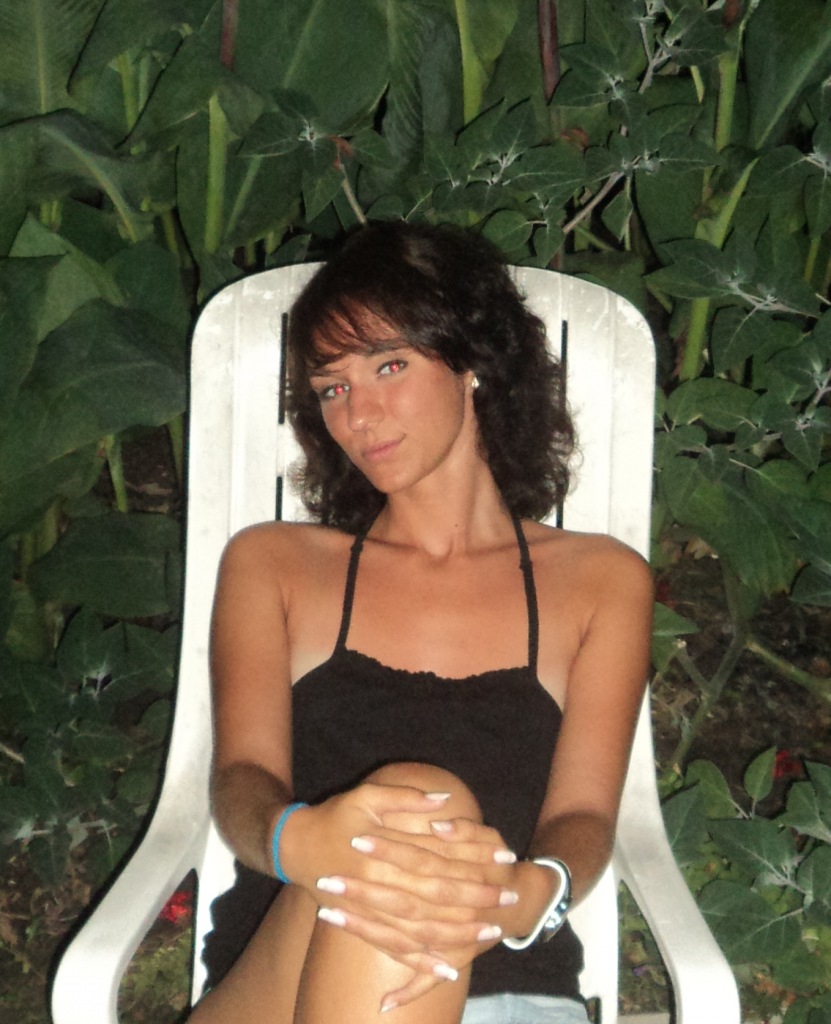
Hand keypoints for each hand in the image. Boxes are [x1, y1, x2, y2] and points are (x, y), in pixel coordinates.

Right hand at [280, 785, 516, 996]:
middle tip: (507, 898)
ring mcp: (372, 908)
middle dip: (474, 898)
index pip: (439, 857)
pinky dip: (422, 962)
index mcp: (384, 850)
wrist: (293, 846)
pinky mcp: (364, 924)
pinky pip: (396, 949)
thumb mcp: (367, 796)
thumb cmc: (334, 816)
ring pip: (422, 927)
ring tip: (491, 931)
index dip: (472, 858)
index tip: (503, 857)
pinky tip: (448, 969)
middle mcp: (380, 883)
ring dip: (458, 932)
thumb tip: (445, 801)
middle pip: (436, 896)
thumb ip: (406, 799)